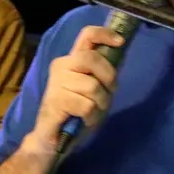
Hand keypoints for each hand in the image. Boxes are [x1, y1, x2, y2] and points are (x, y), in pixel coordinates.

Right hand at [27, 25, 124, 151]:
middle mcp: (61, 66)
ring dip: (101, 103)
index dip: (105, 34)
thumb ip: (103, 72)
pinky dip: (92, 117)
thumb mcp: (95, 88)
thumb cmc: (77, 112)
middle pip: (92, 58)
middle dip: (108, 77)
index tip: (121, 42)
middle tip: (108, 94)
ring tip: (92, 112)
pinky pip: (87, 105)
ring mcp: (56, 83)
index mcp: (72, 60)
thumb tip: (121, 51)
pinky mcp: (55, 101)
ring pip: (92, 86)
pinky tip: (84, 120)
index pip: (87, 35)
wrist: (52, 139)